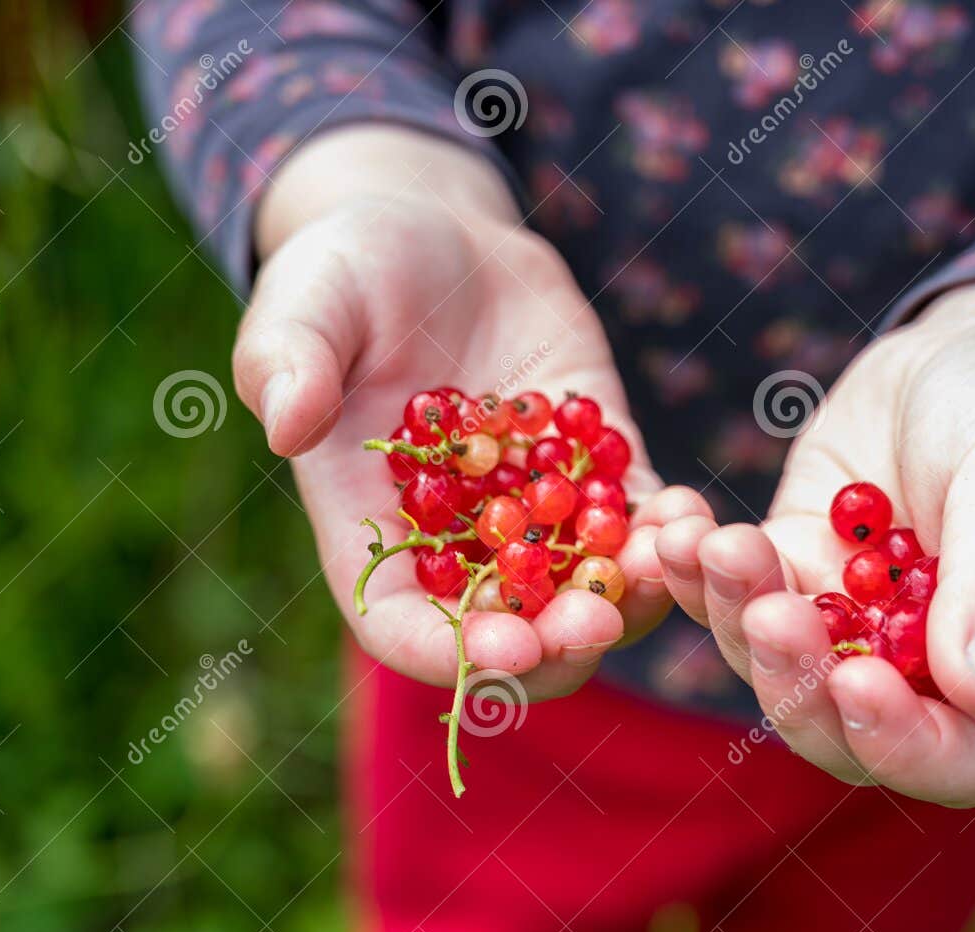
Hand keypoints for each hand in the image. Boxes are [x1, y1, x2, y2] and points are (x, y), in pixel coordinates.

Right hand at [234, 127, 704, 698]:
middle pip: (513, 632)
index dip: (456, 653)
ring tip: (664, 567)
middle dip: (558, 643)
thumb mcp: (308, 300)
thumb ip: (290, 360)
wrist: (436, 235)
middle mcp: (460, 544)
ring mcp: (534, 513)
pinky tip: (689, 515)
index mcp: (376, 533)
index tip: (506, 650)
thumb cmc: (348, 271)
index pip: (407, 628)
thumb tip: (285, 424)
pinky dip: (664, 532)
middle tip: (599, 620)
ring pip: (586, 590)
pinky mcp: (595, 469)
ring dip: (629, 597)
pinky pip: (635, 522)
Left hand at [658, 282, 974, 804]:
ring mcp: (853, 630)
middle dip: (794, 681)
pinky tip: (676, 525)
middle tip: (768, 610)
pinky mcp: (794, 574)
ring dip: (735, 615)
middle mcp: (928, 674)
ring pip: (774, 665)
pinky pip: (736, 595)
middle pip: (844, 732)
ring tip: (714, 544)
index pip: (959, 759)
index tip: (852, 682)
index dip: (900, 744)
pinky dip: (700, 569)